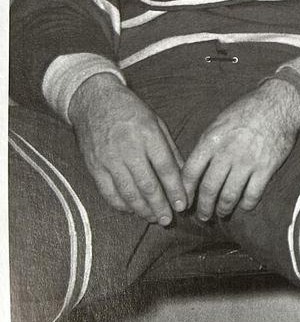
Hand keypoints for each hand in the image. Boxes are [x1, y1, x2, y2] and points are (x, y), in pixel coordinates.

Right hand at [69, 73, 186, 224]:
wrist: (94, 101)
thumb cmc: (131, 111)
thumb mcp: (156, 123)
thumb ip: (170, 150)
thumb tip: (184, 175)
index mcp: (148, 135)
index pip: (165, 168)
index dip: (175, 190)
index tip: (183, 205)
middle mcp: (128, 149)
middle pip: (147, 185)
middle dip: (160, 206)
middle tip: (169, 220)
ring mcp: (109, 159)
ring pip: (127, 193)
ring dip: (142, 210)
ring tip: (153, 218)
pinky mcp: (94, 167)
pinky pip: (108, 192)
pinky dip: (122, 205)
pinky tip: (132, 210)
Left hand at [182, 78, 299, 220]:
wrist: (280, 103)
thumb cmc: (247, 111)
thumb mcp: (220, 122)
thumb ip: (207, 145)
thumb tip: (194, 169)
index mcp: (211, 140)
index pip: (190, 173)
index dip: (185, 192)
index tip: (184, 202)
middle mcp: (227, 153)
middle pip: (209, 189)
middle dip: (203, 207)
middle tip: (203, 216)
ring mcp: (247, 162)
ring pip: (229, 196)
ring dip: (223, 209)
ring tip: (222, 213)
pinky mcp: (266, 168)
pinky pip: (252, 194)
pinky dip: (247, 204)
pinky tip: (245, 205)